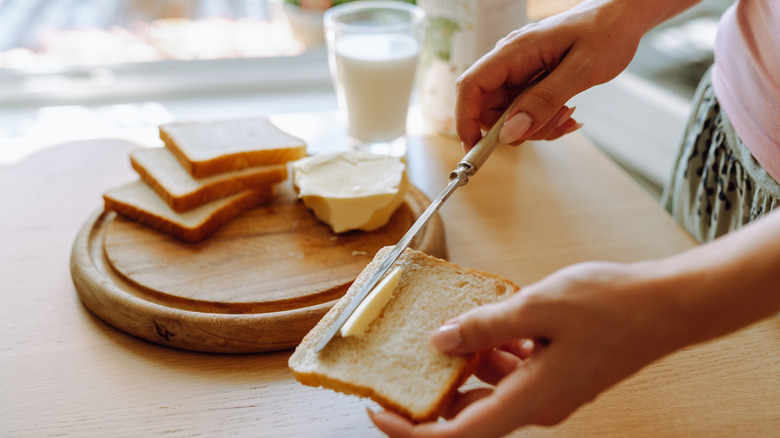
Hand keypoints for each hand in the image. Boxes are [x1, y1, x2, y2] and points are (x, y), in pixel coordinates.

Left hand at [369, 261, 682, 437]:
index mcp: (530, 399)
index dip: (411, 432)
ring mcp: (550, 391)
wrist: (667, 305)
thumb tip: (440, 341)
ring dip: (467, 363)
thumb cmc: (612, 306)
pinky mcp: (558, 374)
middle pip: (469, 411)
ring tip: (456, 326)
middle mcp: (538, 404)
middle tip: (410, 357)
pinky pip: (512, 372)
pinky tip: (494, 322)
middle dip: (435, 388)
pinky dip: (494, 352)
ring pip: (491, 387)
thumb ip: (483, 327)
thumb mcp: (535, 307)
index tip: (378, 412)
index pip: (457, 435)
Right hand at [455, 0, 646, 149]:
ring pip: (509, 114)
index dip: (465, 120)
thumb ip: (544, 101)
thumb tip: (510, 133)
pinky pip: (526, 110)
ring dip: (536, 125)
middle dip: (515, 127)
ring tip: (568, 114)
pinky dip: (544, 120)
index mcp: (514, 52)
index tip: (474, 148)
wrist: (622, 16)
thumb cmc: (606, 32)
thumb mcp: (581, 70)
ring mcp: (519, 71)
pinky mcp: (531, 79)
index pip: (471, 87)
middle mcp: (510, 61)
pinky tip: (567, 113)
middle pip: (489, 107)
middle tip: (552, 126)